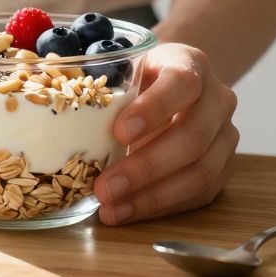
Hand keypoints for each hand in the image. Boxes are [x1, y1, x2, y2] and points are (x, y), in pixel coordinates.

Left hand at [93, 43, 238, 224]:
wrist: (175, 82)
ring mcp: (226, 135)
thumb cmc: (140, 76)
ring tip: (112, 209)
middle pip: (193, 137)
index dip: (153, 109)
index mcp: (191, 64)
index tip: (119, 133)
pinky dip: (162, 206)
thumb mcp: (124, 67)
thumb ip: (100, 82)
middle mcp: (218, 99)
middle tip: (104, 188)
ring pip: (201, 172)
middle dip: (145, 168)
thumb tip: (49, 99)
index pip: (181, 83)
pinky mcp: (223, 166)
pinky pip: (200, 193)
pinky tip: (128, 211)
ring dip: (152, 197)